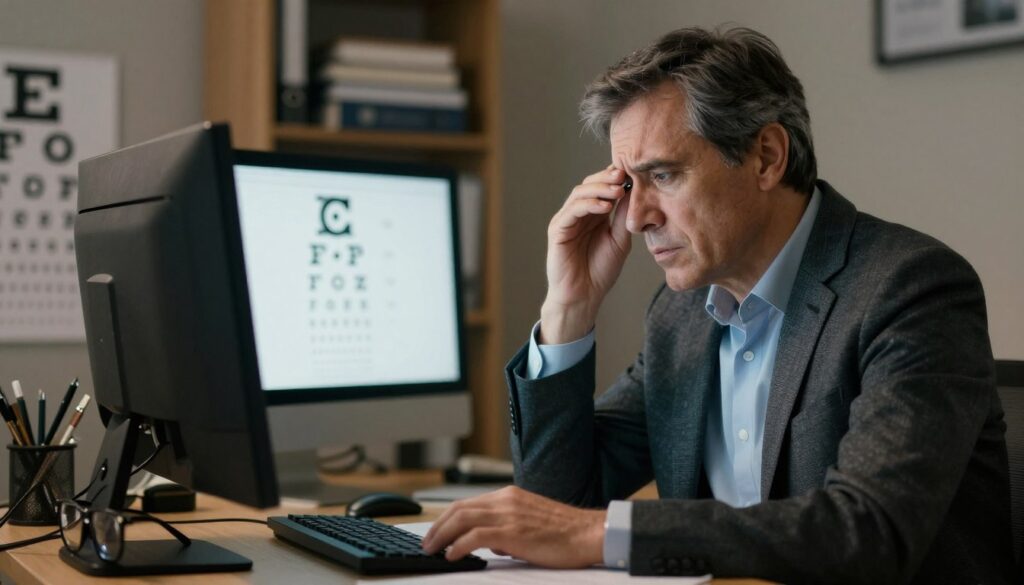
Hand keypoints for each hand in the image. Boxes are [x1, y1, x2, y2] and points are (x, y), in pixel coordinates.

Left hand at [421, 486, 605, 568]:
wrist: (588, 533)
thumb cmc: (566, 533)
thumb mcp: (531, 522)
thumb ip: (509, 529)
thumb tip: (493, 544)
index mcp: (510, 496)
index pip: (468, 503)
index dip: (447, 518)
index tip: (436, 532)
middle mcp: (506, 500)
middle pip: (459, 508)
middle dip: (438, 526)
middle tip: (426, 543)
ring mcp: (509, 514)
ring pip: (463, 519)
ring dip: (442, 535)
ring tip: (432, 550)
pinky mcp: (513, 531)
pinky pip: (476, 536)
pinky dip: (459, 545)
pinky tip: (452, 556)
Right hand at [540, 166, 631, 343]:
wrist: (584, 295)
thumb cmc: (600, 271)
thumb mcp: (619, 240)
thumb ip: (623, 217)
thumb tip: (634, 191)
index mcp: (594, 214)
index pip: (602, 187)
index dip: (615, 178)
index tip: (633, 173)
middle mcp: (579, 214)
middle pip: (589, 185)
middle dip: (607, 178)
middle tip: (625, 175)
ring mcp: (567, 220)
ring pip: (580, 193)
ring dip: (599, 189)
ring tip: (618, 190)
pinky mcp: (557, 229)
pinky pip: (572, 211)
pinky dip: (588, 205)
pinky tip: (605, 207)